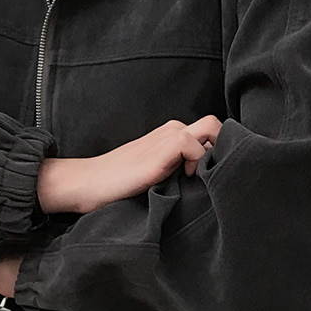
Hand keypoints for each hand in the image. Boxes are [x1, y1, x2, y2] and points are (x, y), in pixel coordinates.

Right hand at [38, 116, 221, 214]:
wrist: (88, 184)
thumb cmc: (118, 185)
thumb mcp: (155, 175)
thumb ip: (177, 170)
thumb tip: (208, 181)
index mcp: (171, 136)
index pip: (209, 133)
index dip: (216, 151)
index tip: (209, 175)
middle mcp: (172, 130)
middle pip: (214, 125)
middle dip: (222, 148)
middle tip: (209, 176)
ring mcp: (167, 137)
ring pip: (211, 128)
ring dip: (212, 154)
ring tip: (196, 178)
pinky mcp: (161, 149)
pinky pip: (194, 145)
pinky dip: (197, 162)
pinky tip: (183, 178)